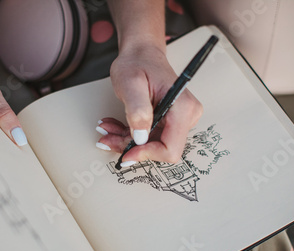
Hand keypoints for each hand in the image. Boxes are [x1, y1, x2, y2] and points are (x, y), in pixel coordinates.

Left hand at [98, 44, 202, 164]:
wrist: (141, 54)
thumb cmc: (137, 63)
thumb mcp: (131, 84)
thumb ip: (137, 110)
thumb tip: (140, 137)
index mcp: (183, 108)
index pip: (170, 148)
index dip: (147, 154)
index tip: (126, 152)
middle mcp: (186, 116)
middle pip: (159, 148)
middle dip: (132, 147)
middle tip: (107, 138)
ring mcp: (179, 120)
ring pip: (151, 145)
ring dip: (126, 141)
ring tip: (108, 130)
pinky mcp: (169, 121)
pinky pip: (148, 138)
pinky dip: (129, 135)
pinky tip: (115, 127)